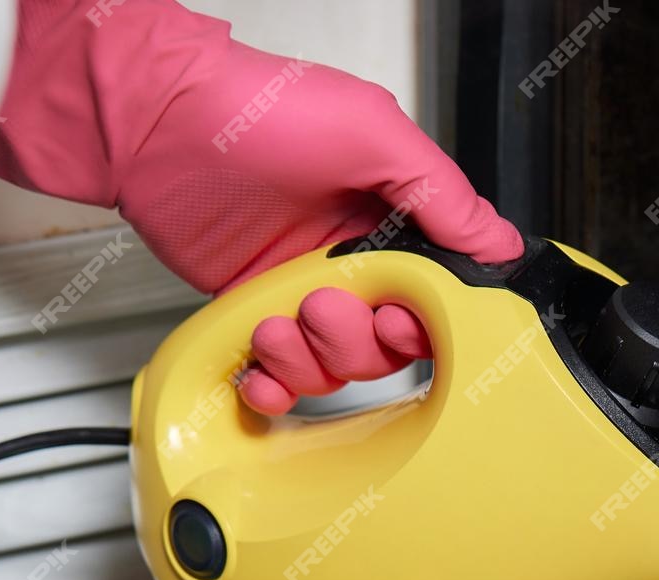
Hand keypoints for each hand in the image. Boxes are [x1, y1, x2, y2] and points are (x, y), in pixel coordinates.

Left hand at [0, 0, 522, 414]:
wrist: (161, 124)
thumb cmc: (260, 113)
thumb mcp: (373, 134)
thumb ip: (442, 194)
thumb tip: (497, 243)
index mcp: (394, 220)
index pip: (436, 296)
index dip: (425, 322)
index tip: (400, 315)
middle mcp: (352, 260)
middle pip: (387, 346)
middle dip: (359, 342)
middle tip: (325, 306)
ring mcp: (302, 290)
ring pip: (336, 367)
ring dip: (310, 361)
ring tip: (279, 323)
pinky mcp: (254, 310)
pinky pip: (280, 373)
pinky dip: (273, 387)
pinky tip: (262, 373)